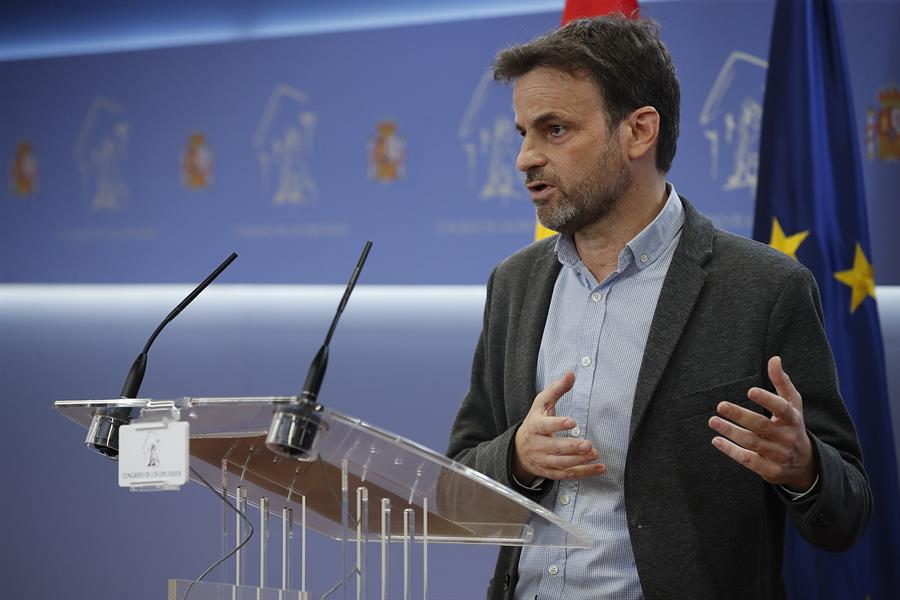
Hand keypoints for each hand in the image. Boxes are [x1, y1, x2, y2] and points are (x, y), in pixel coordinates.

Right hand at [512, 372, 606, 483]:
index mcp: (535, 426)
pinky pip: (568, 475)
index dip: (557, 424)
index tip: (571, 422)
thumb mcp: (542, 403)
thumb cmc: (535, 421)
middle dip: (571, 447)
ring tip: (594, 454)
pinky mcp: (551, 472)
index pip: (544, 426)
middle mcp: (538, 445)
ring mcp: (543, 460)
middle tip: (587, 444)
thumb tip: (572, 373)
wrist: (519, 449)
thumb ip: (557, 389)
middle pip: (554, 448)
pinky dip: (585, 473)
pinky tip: (600, 468)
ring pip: (561, 463)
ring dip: (579, 461)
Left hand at [708, 356, 816, 491]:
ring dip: (730, 432)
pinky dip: (731, 451)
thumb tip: (774, 359)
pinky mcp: (769, 470)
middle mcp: (787, 437)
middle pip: (761, 425)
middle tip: (720, 405)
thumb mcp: (793, 405)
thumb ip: (782, 382)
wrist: (805, 464)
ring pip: (752, 443)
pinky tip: (717, 440)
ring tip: (713, 421)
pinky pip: (748, 460)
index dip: (767, 399)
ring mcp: (779, 455)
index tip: (750, 390)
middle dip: (740, 415)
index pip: (781, 408)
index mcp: (793, 419)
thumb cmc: (792, 426)